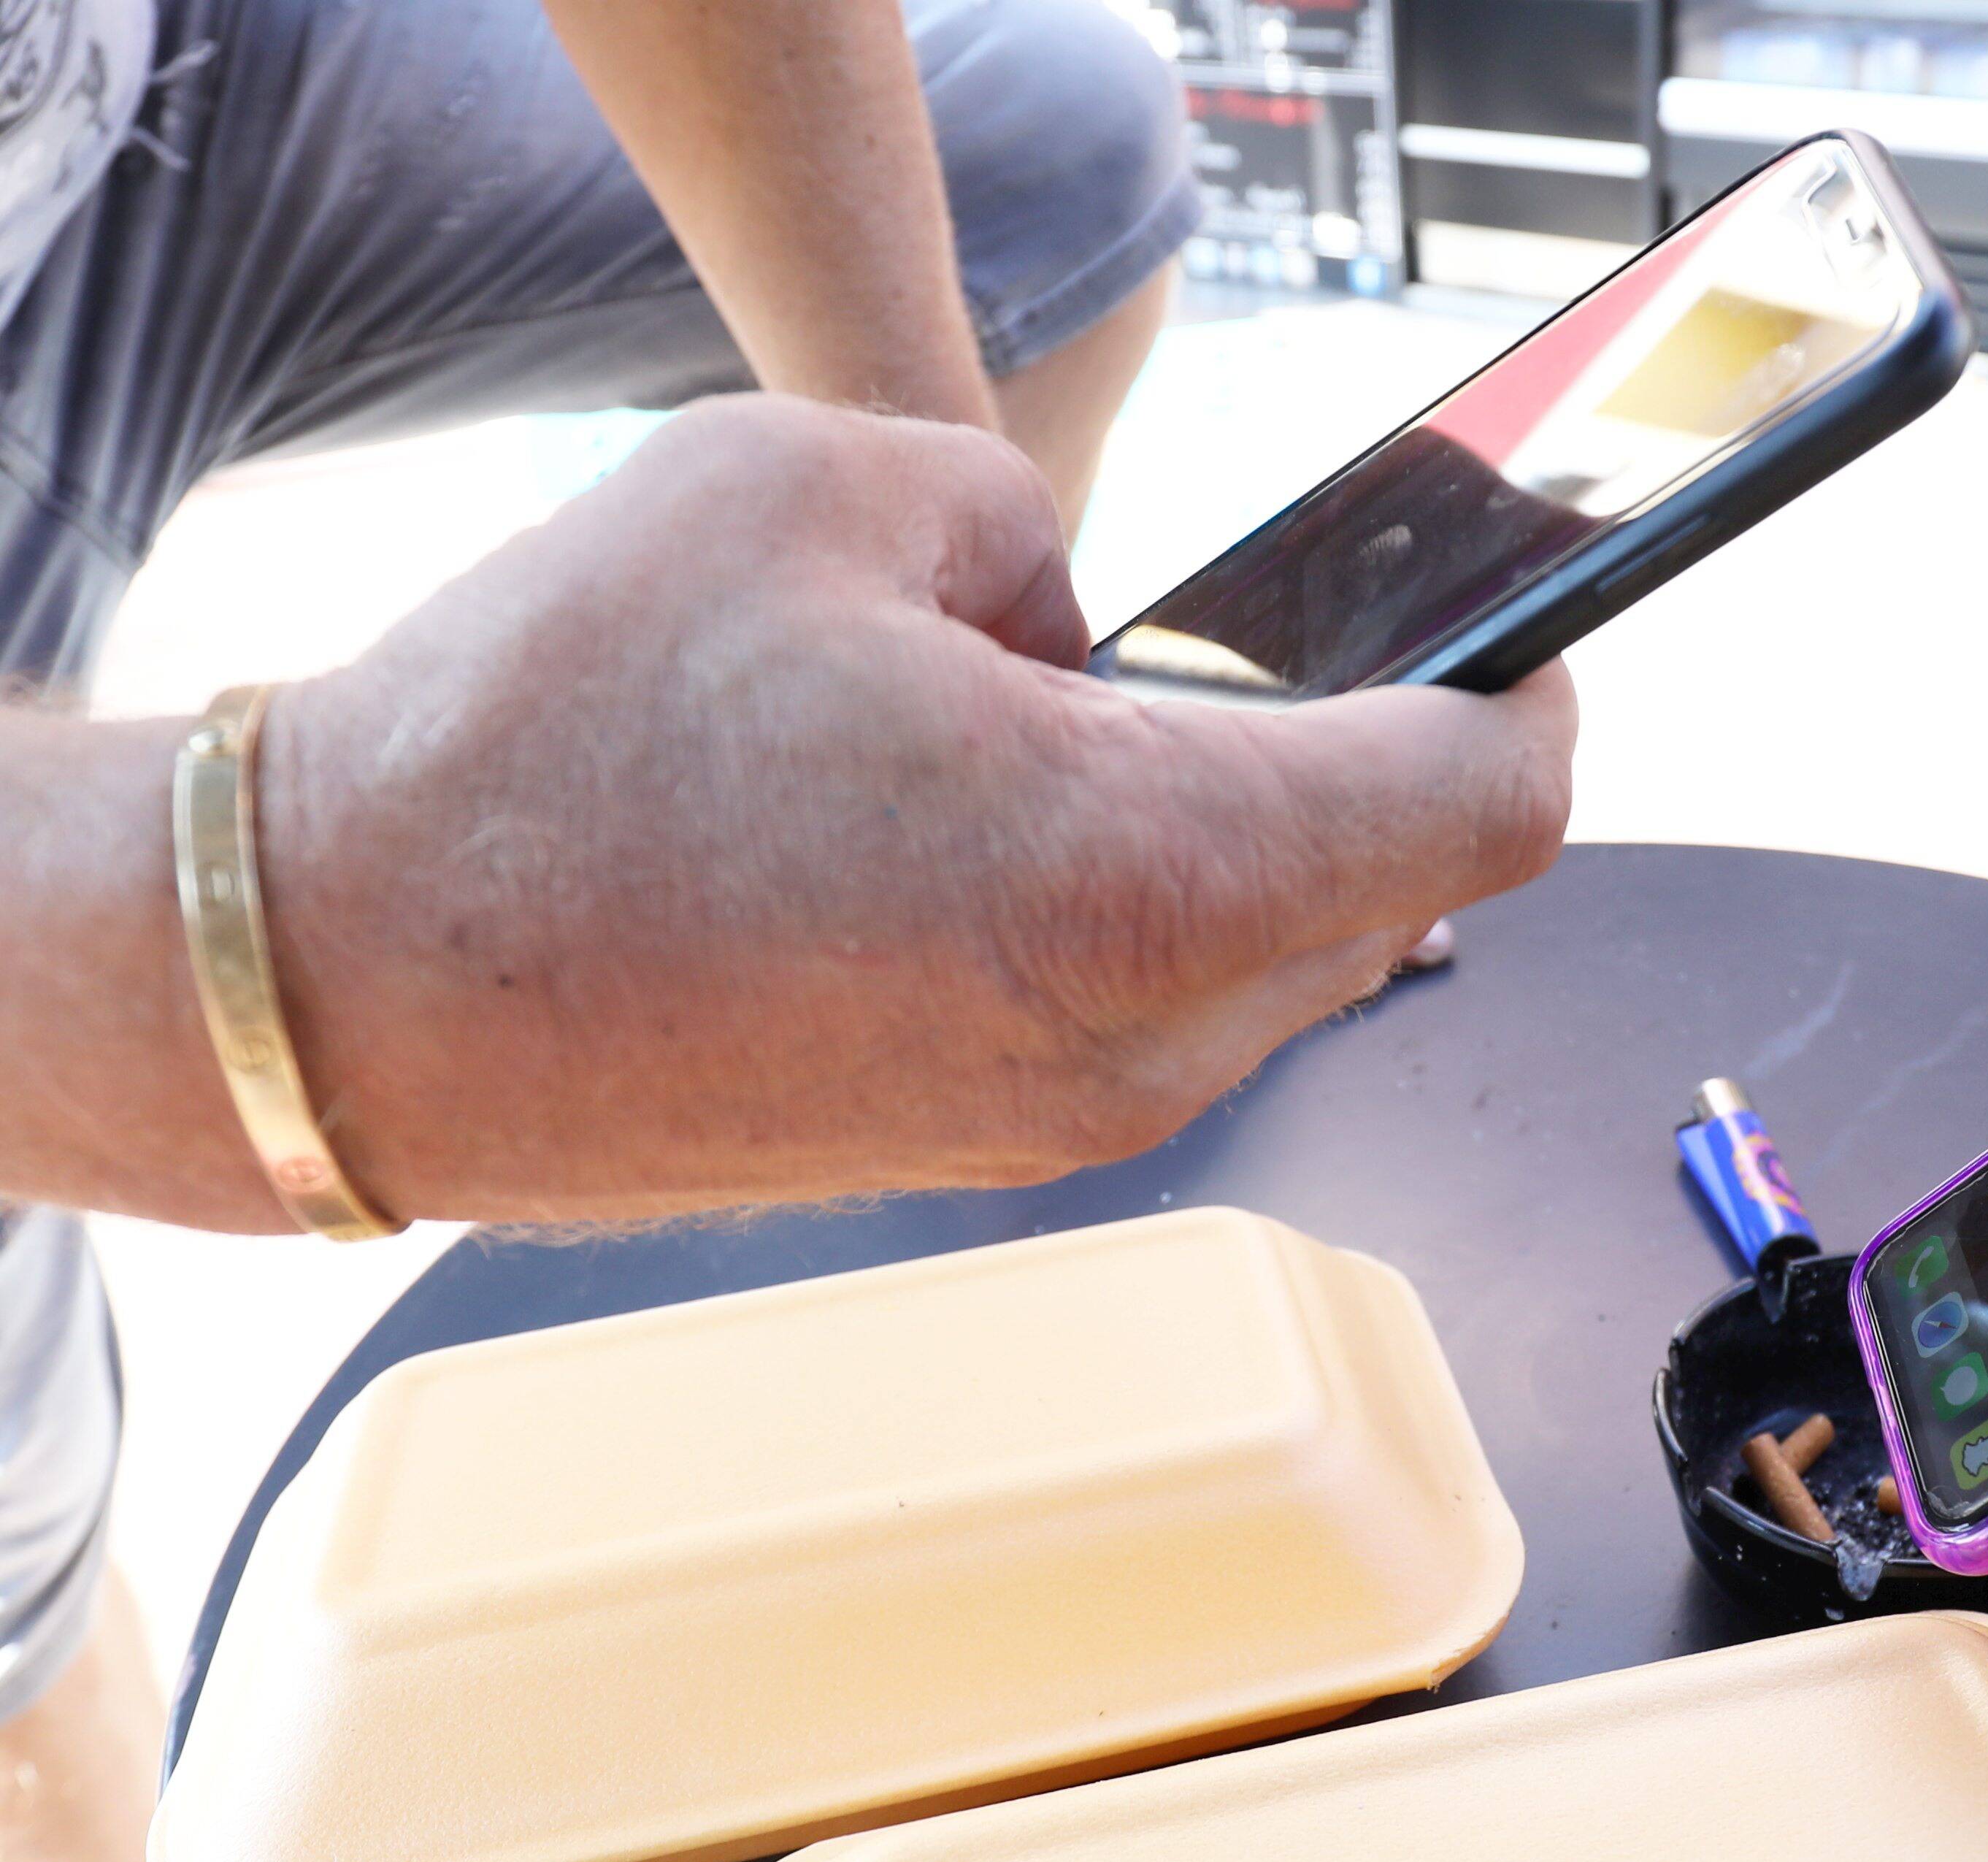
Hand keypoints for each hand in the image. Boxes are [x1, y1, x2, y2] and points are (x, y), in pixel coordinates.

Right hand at [257, 395, 1574, 1225]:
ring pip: (1277, 961)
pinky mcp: (990, 1148)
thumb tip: (1081, 630)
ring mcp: (1068, 1121)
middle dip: (1386, 761)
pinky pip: (1156, 1013)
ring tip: (1120, 718)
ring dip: (1256, 838)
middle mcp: (1140, 1038)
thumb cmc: (548, 747)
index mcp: (1143, 871)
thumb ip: (1028, 528)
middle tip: (1317, 647)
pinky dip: (1154, 911)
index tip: (1524, 635)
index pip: (1480, 807)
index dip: (1537, 697)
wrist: (350, 986)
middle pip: (1396, 893)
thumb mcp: (820, 486)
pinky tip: (1028, 817)